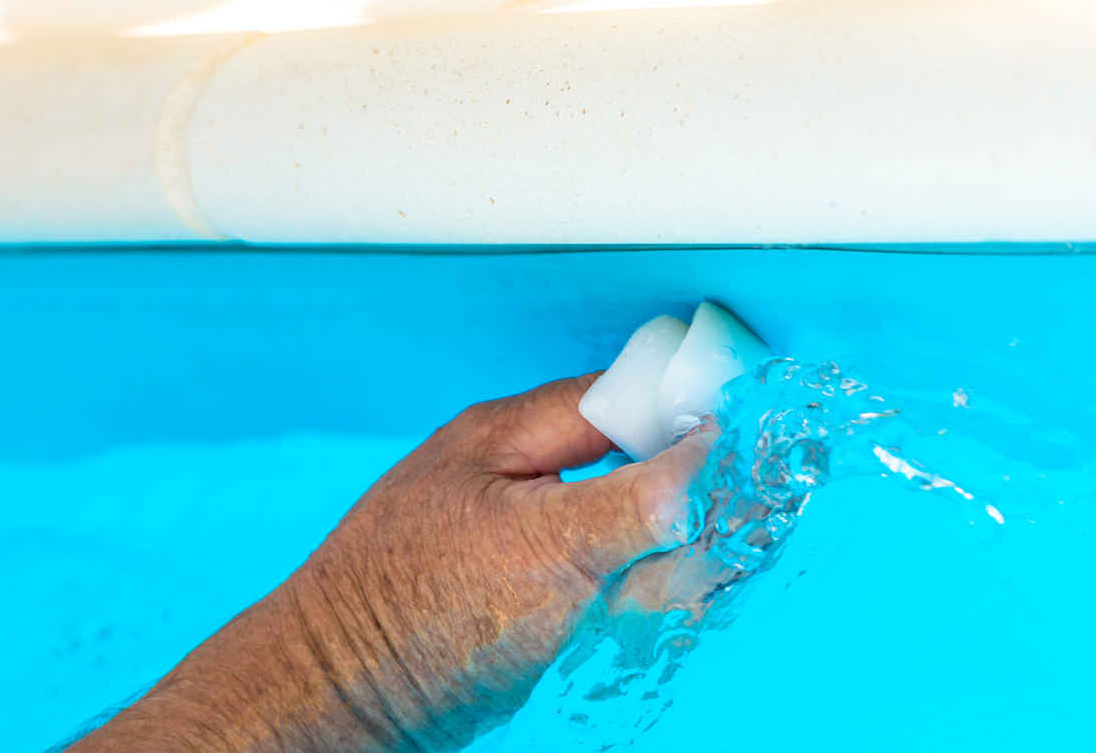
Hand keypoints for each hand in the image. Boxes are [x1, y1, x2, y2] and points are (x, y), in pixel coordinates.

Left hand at [73, 374, 716, 751]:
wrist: (344, 697)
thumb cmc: (415, 611)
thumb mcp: (543, 547)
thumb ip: (631, 500)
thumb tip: (707, 452)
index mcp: (505, 437)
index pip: (617, 399)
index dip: (685, 415)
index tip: (751, 438)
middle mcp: (506, 479)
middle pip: (621, 465)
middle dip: (681, 495)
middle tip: (739, 524)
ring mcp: (506, 540)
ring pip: (611, 528)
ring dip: (661, 552)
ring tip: (703, 575)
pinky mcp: (508, 598)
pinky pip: (588, 580)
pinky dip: (629, 594)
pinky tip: (656, 612)